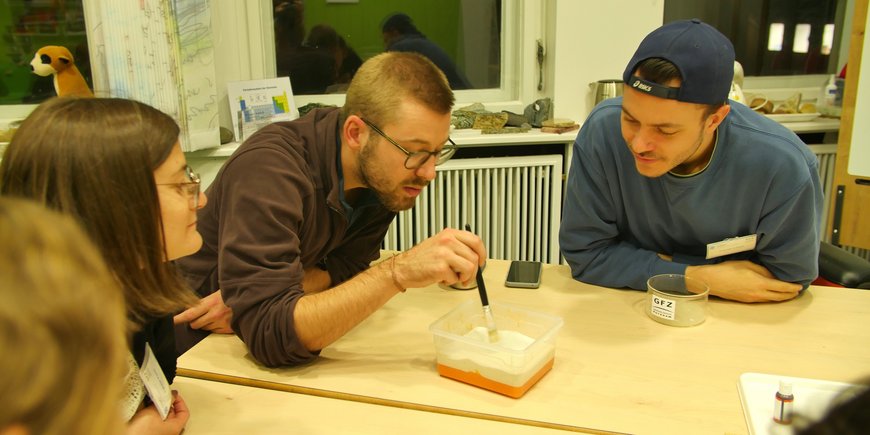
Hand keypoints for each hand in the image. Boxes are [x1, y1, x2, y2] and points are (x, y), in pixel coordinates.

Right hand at [126, 391, 189, 434]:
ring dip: (156, 406)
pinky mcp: (146, 431)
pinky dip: (148, 412)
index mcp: (175, 428)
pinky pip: (151, 419)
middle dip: (166, 403)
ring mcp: (157, 432)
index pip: (184, 413)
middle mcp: (168, 431)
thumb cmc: (141, 433)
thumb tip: (171, 394)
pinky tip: (143, 407)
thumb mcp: (154, 413)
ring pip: (160, 416)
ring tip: (150, 400)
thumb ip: (163, 402)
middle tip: (160, 394)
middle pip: (172, 414)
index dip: (180, 401)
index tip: (173, 394)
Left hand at [173, 290, 232, 332]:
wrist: (250, 298)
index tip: (170, 322)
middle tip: (201, 315)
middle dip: (195, 321)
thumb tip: (190, 307)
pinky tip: (222, 320)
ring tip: (215, 315)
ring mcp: (221, 323)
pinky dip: (215, 327)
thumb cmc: (233, 294)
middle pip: (194, 324)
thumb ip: (204, 302)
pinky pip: (214, 332)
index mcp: (210, 303)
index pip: (190, 313)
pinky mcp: (228, 329)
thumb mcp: (217, 294)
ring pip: (204, 329)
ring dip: (206, 324)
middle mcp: (215, 315)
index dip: (178, 319)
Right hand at [392, 227, 486, 288]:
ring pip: (470, 268)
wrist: (403, 268)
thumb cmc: (421, 259)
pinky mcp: (440, 268)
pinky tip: (442, 278)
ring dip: (464, 277)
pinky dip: (451, 282)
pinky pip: (456, 278)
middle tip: (467, 276)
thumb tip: (475, 256)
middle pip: (475, 256)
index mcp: (449, 233)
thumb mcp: (440, 244)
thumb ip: (457, 246)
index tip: (481, 261)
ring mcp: (444, 254)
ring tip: (454, 278)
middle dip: (474, 271)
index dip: (482, 253)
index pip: (476, 240)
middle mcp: (448, 241)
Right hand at [686, 260, 801, 302]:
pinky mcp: (746, 300)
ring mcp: (752, 299)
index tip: (800, 286)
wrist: (712, 281)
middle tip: (797, 291)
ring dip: (781, 297)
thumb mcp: (748, 265)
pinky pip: (764, 300)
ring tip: (788, 293)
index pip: (782, 287)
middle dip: (790, 294)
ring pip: (772, 300)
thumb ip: (762, 271)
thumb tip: (773, 275)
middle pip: (779, 297)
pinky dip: (772, 297)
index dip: (792, 287)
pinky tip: (772, 294)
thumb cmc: (728, 270)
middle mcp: (758, 294)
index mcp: (760, 283)